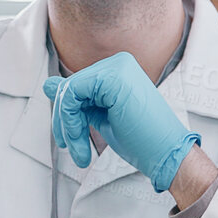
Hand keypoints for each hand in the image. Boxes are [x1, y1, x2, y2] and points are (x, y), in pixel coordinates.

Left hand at [43, 52, 199, 191]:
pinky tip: (80, 138)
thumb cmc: (143, 140)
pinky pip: (72, 93)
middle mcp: (118, 64)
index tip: (71, 139)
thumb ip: (78, 100)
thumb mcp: (101, 117)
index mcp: (118, 70)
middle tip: (72, 147)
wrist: (167, 153)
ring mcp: (116, 68)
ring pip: (68, 91)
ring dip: (67, 126)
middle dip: (64, 122)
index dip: (67, 115)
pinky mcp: (112, 78)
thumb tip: (50, 85)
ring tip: (78, 150)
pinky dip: (70, 120)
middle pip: (69, 87)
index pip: (76, 86)